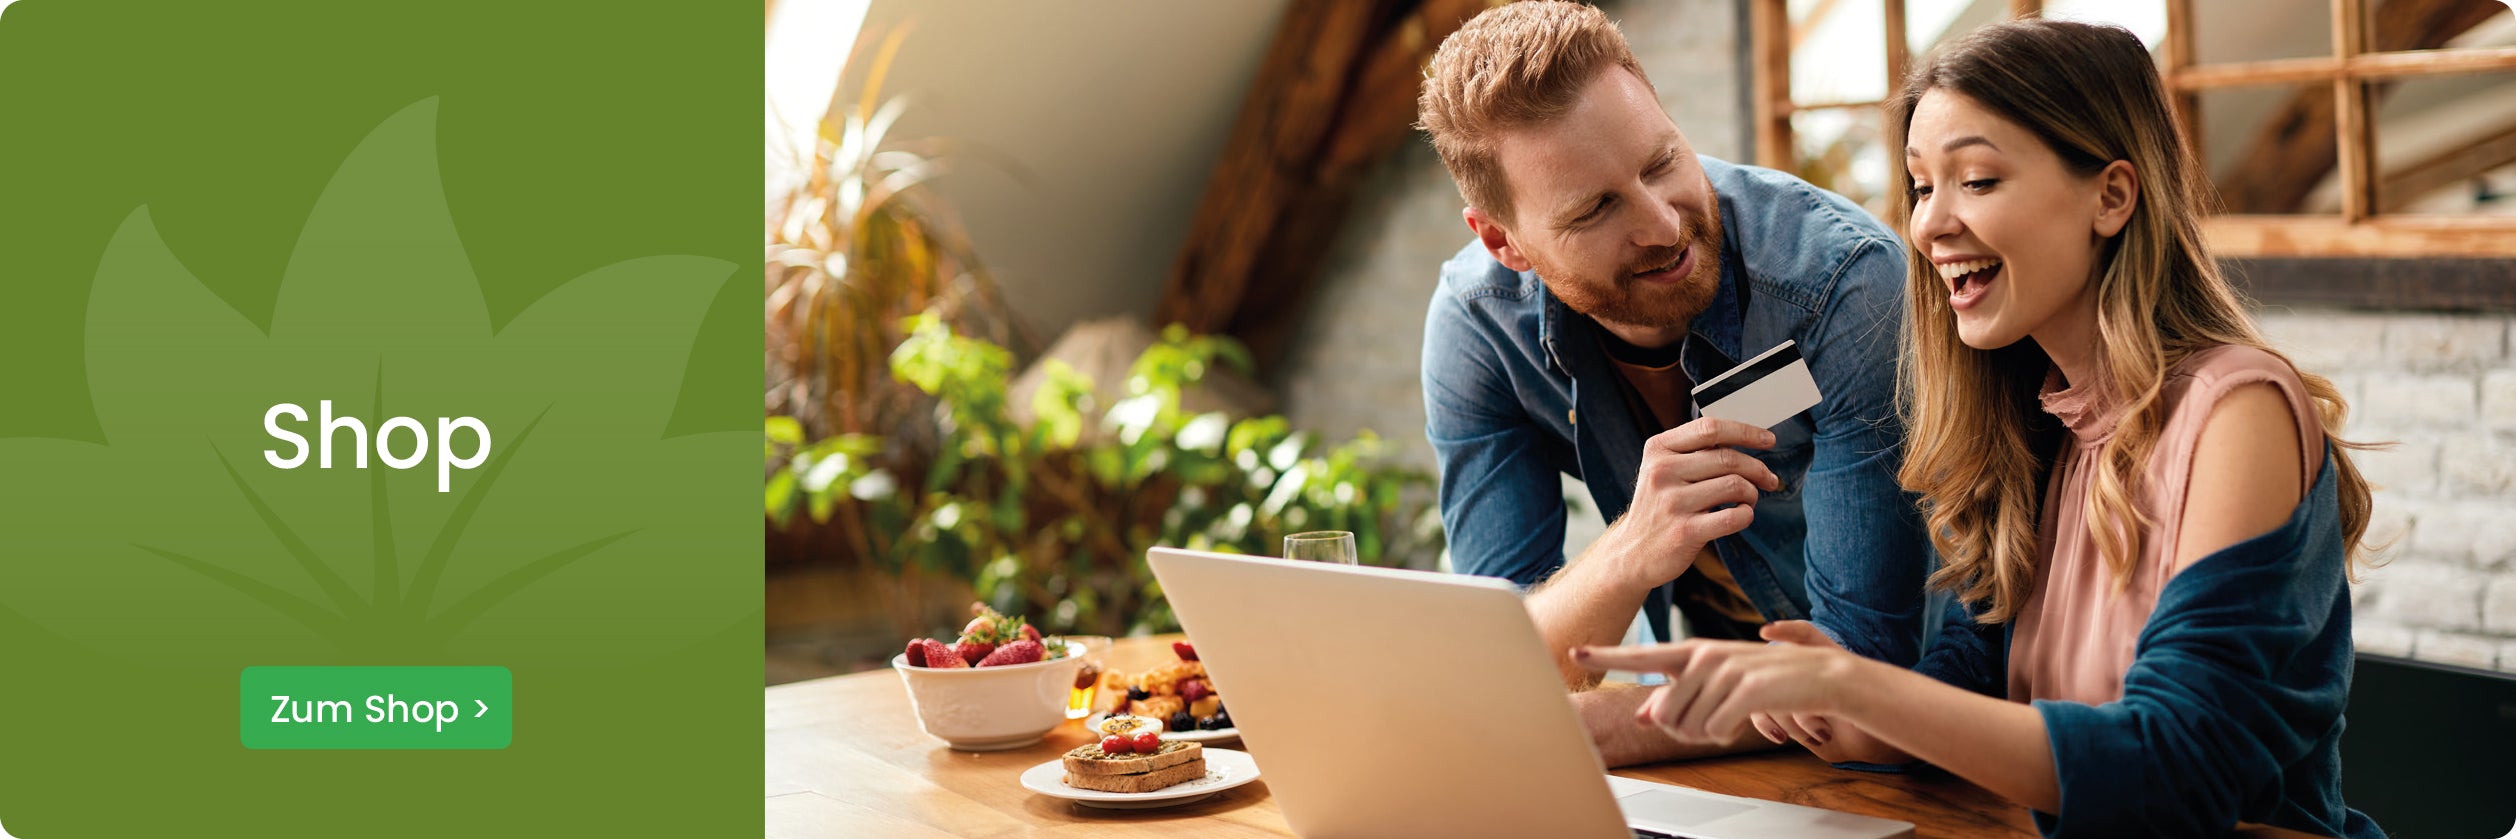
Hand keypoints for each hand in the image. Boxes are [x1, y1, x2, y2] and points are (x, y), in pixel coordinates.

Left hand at [1573, 637, 1864, 745]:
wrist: (1817, 676)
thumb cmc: (1764, 683)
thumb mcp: (1718, 686)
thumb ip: (1679, 698)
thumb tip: (1642, 716)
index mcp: (1692, 654)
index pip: (1642, 655)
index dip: (1607, 655)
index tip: (1574, 651)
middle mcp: (1702, 656)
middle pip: (1664, 714)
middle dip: (1682, 732)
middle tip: (1710, 724)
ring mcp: (1723, 669)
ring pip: (1688, 726)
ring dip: (1707, 735)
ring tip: (1730, 718)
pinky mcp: (1744, 687)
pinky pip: (1715, 729)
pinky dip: (1727, 734)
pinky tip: (1743, 720)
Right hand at [1609, 417, 1779, 589]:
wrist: (1633, 552)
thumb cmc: (1658, 507)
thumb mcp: (1662, 470)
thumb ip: (1694, 452)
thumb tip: (1744, 440)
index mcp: (1658, 449)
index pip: (1709, 428)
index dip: (1745, 432)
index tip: (1768, 439)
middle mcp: (1662, 472)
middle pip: (1727, 457)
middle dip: (1757, 468)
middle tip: (1769, 479)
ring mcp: (1672, 503)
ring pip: (1734, 485)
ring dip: (1752, 493)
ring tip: (1749, 500)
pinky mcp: (1684, 532)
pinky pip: (1733, 517)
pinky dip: (1747, 515)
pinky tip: (1742, 515)